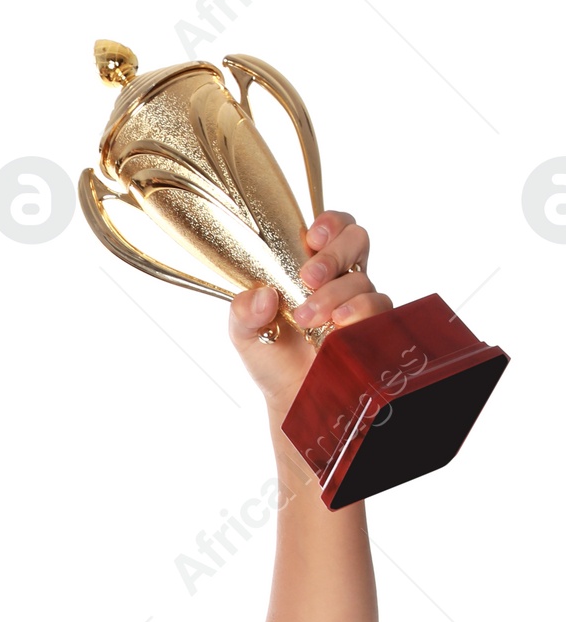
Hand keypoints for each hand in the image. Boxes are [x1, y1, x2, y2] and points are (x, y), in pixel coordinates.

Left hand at [228, 211, 392, 413]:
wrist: (291, 398)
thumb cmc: (272, 358)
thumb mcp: (245, 333)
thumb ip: (243, 311)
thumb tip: (263, 296)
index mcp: (310, 265)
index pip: (332, 227)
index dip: (330, 223)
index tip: (312, 238)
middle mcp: (340, 276)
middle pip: (356, 239)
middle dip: (333, 254)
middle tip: (309, 278)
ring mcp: (360, 300)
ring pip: (361, 278)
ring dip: (334, 295)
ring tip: (307, 319)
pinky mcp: (374, 326)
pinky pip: (378, 306)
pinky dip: (359, 312)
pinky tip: (338, 326)